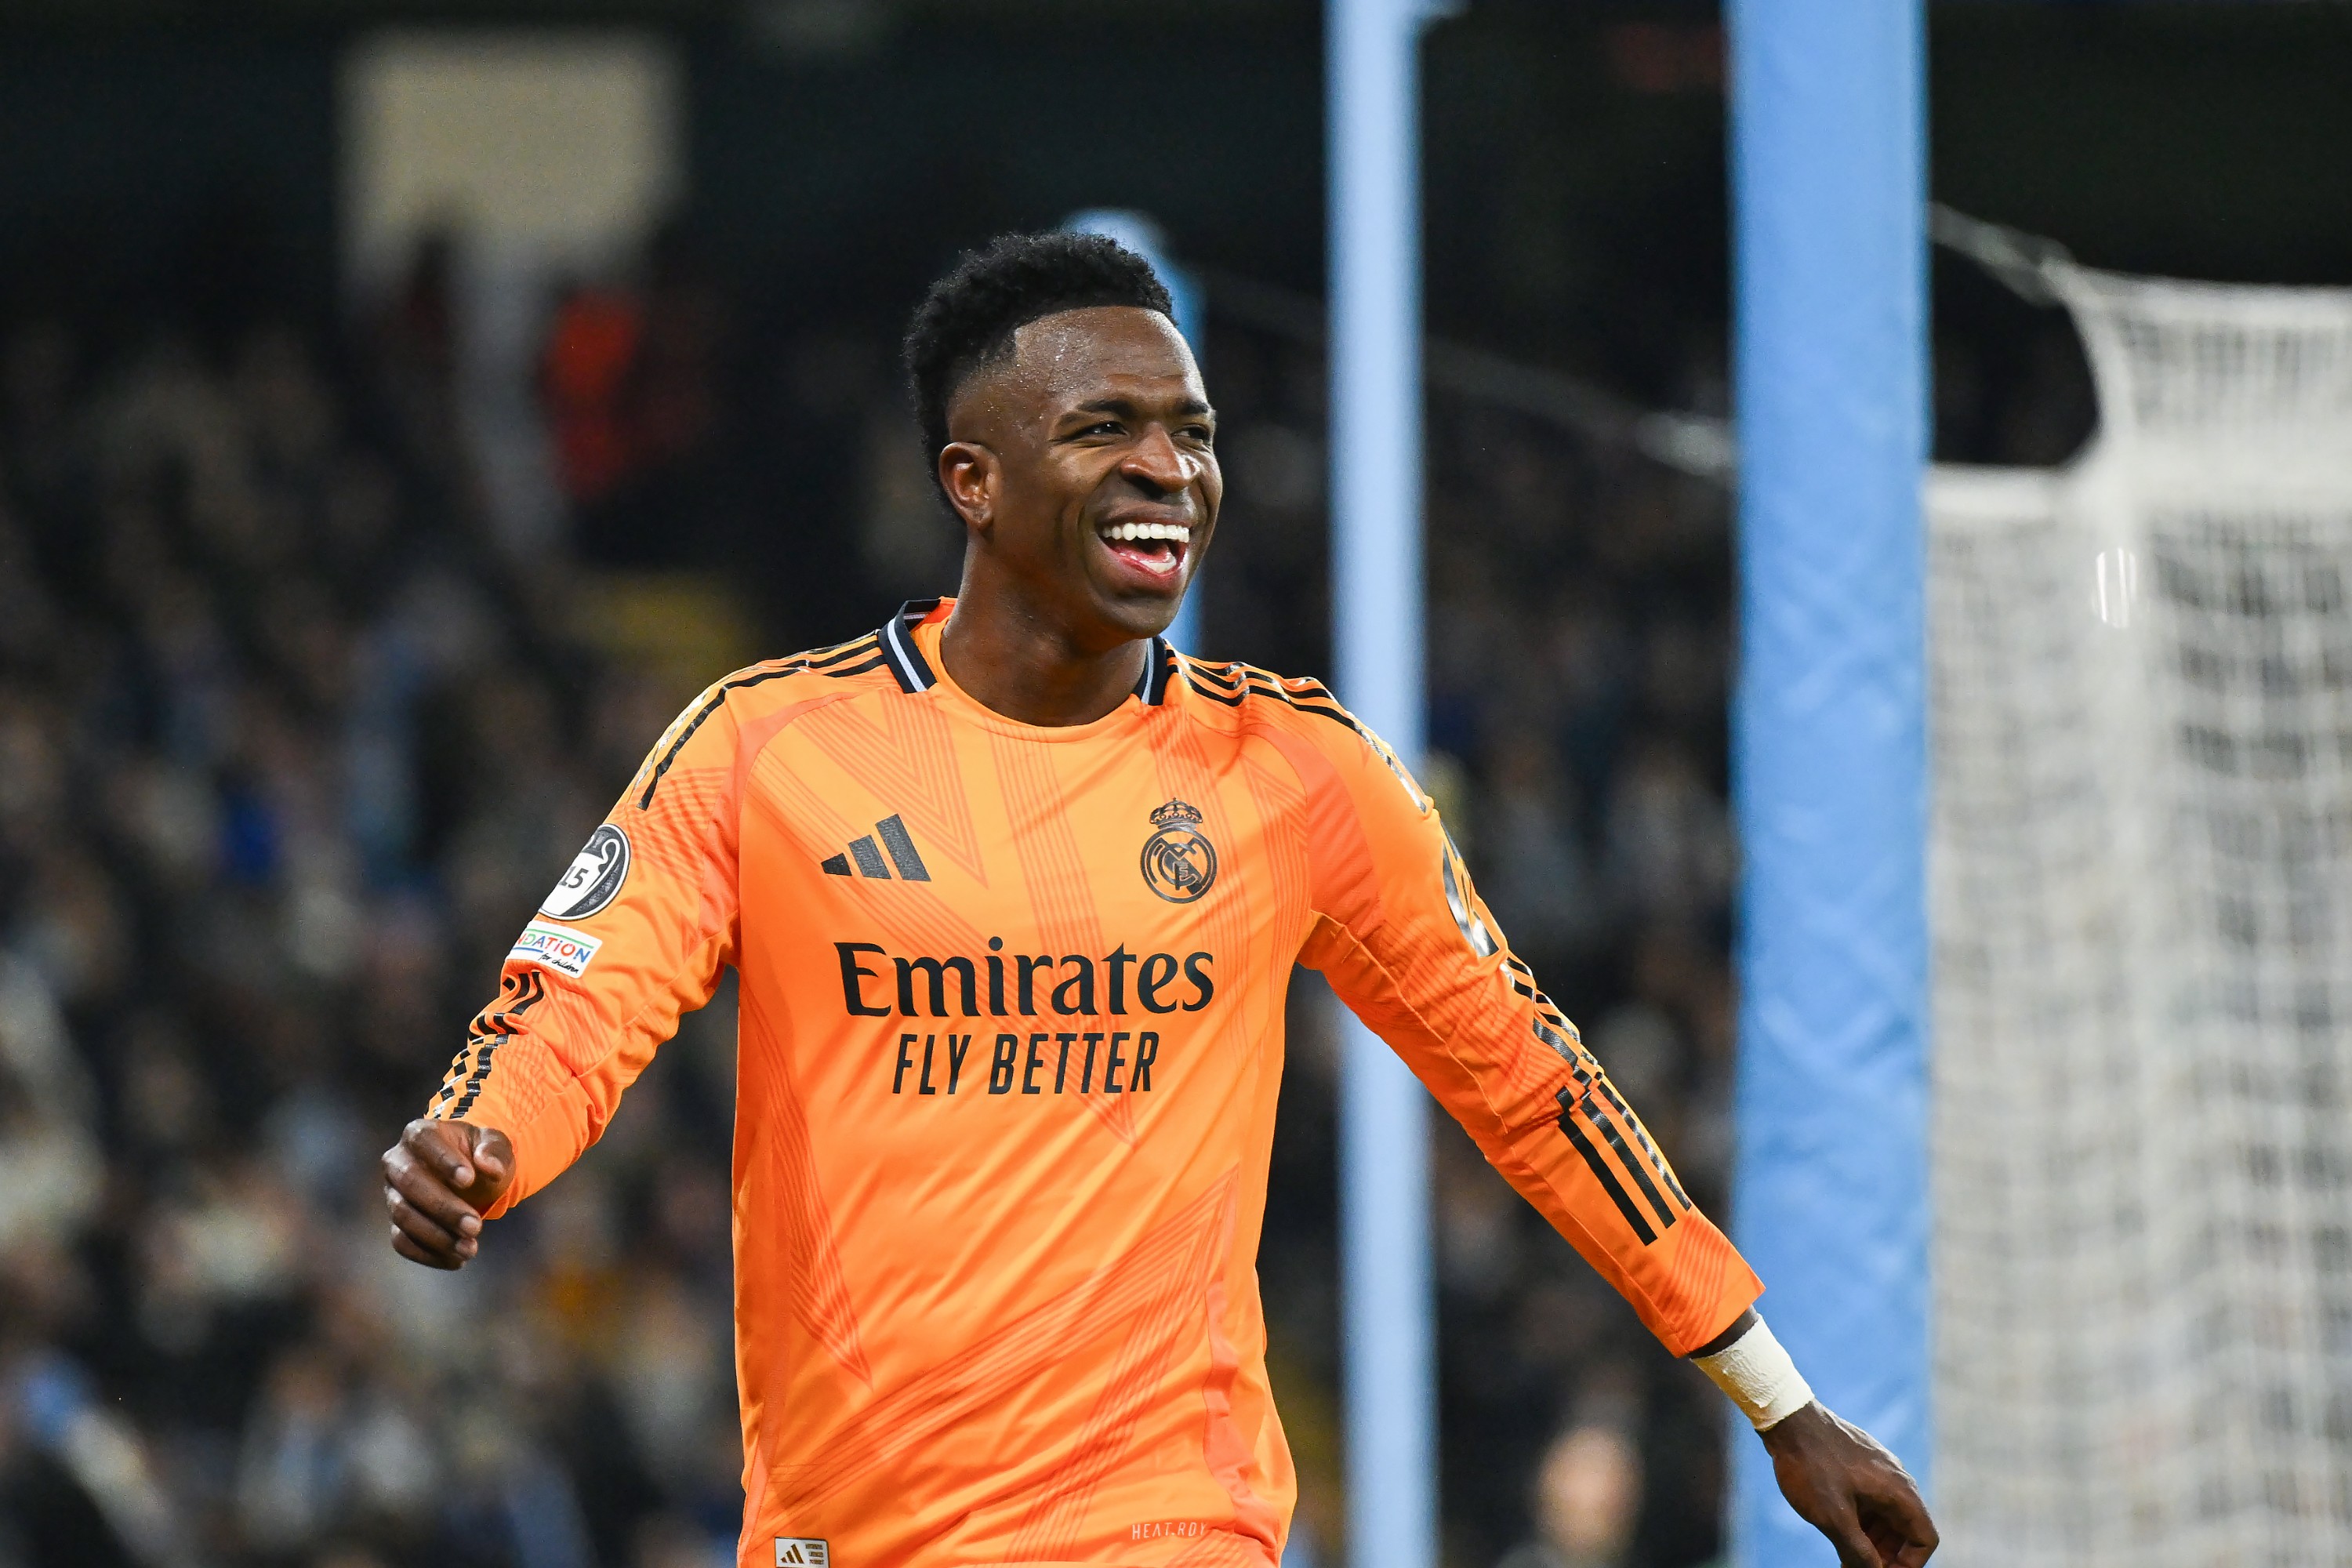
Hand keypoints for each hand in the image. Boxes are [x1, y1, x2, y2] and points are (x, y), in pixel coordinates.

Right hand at [381, 1119, 513, 1269]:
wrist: (470, 1177)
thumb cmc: (480, 1155)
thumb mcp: (496, 1145)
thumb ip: (495, 1151)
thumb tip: (490, 1168)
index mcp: (420, 1133)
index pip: (423, 1141)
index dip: (443, 1160)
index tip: (469, 1180)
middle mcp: (398, 1161)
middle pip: (410, 1182)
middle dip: (443, 1207)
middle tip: (476, 1226)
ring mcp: (393, 1194)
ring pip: (403, 1216)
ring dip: (437, 1236)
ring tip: (470, 1248)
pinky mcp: (396, 1222)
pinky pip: (402, 1242)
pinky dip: (428, 1254)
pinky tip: (456, 1260)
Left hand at [1758, 1402, 1936, 1566]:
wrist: (1786, 1419)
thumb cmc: (1811, 1466)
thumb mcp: (1834, 1518)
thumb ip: (1859, 1551)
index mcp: (1900, 1491)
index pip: (1925, 1538)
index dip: (1909, 1565)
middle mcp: (1896, 1480)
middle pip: (1905, 1531)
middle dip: (1886, 1556)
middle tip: (1858, 1567)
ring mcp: (1878, 1471)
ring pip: (1886, 1517)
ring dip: (1872, 1542)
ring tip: (1847, 1558)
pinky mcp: (1859, 1467)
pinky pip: (1870, 1502)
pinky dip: (1861, 1523)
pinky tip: (1839, 1534)